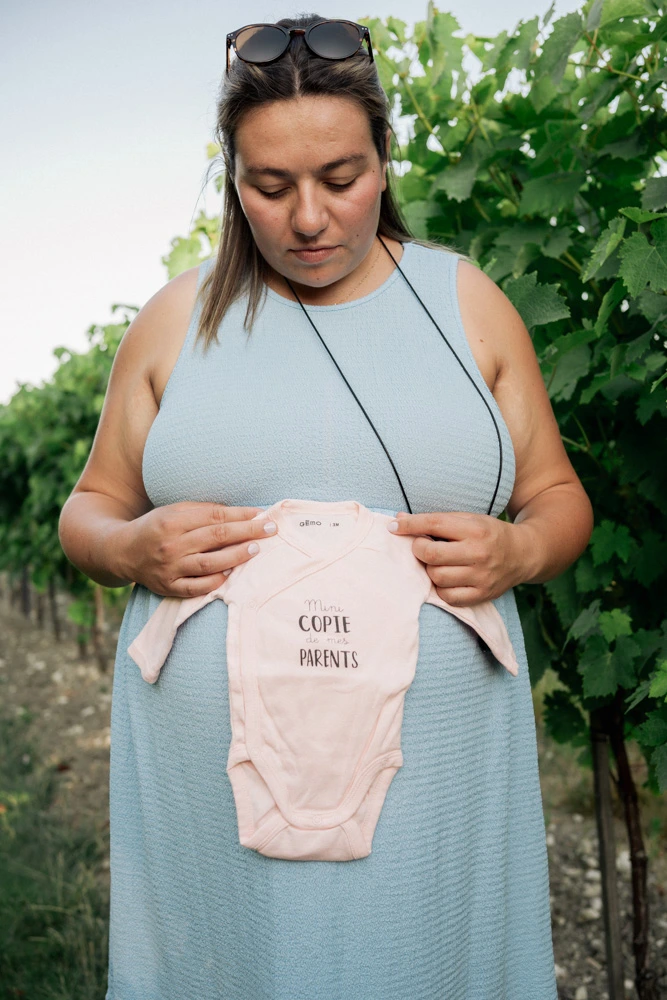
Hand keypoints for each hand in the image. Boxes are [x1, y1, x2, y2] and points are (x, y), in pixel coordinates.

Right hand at [118, 502, 275, 597]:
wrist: (121, 551)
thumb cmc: (155, 527)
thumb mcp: (173, 510)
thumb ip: (202, 510)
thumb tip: (238, 512)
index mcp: (172, 521)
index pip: (214, 516)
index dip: (240, 515)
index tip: (261, 514)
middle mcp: (171, 544)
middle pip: (216, 537)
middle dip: (247, 532)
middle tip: (270, 529)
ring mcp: (170, 568)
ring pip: (210, 564)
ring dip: (236, 556)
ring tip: (255, 550)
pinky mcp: (168, 587)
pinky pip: (197, 587)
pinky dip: (216, 582)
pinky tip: (231, 574)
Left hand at [387, 510, 530, 605]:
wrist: (523, 554)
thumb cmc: (488, 534)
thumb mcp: (468, 519)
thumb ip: (436, 521)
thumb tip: (399, 520)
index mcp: (475, 529)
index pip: (434, 525)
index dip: (410, 525)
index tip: (394, 526)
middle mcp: (479, 553)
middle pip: (431, 554)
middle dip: (419, 549)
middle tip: (422, 546)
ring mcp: (481, 576)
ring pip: (436, 576)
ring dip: (430, 569)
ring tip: (439, 562)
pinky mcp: (482, 595)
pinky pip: (447, 596)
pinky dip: (441, 588)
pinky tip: (447, 578)